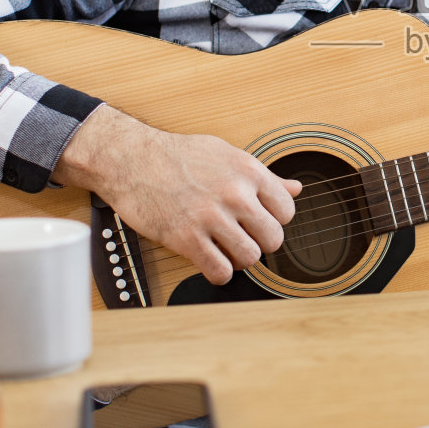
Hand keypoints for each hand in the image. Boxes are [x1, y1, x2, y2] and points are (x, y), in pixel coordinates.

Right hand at [53, 104, 301, 284]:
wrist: (133, 159)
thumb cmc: (179, 155)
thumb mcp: (228, 155)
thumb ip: (264, 176)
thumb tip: (295, 189)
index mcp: (248, 172)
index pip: (287, 211)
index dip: (274, 220)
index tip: (259, 221)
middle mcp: (234, 194)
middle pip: (273, 239)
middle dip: (259, 243)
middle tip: (243, 237)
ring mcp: (211, 218)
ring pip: (249, 259)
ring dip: (239, 259)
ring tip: (225, 249)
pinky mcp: (186, 238)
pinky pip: (219, 271)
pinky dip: (218, 272)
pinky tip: (209, 260)